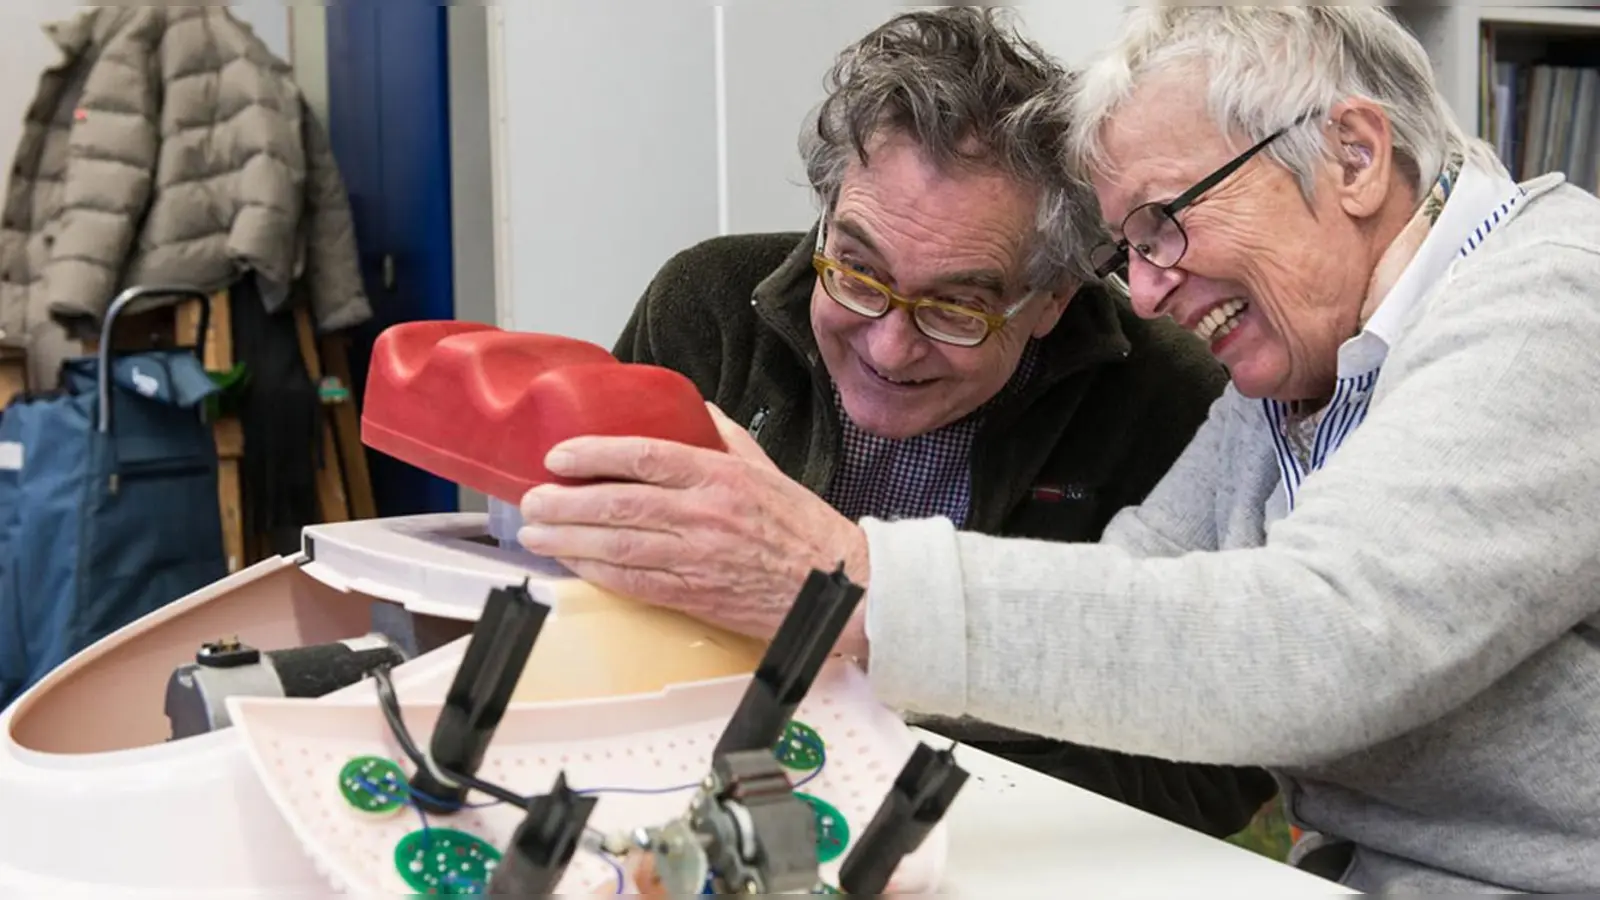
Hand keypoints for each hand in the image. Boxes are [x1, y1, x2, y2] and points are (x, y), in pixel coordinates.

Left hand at [517, 403, 869, 653]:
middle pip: (618, 505)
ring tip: (536, 534)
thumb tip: (695, 408)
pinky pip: (636, 584)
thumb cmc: (803, 529)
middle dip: (565, 502)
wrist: (839, 587)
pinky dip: (599, 574)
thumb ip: (725, 437)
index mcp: (721, 476)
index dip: (594, 454)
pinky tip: (574, 565)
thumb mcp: (766, 469)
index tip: (560, 455)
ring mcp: (698, 558)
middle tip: (531, 499)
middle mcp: (705, 515)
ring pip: (618, 547)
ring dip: (569, 540)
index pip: (644, 456)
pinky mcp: (697, 595)